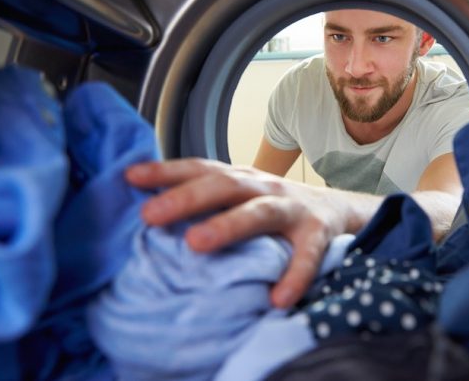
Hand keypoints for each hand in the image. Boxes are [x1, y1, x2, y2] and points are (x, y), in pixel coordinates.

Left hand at [125, 158, 364, 307]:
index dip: (166, 171)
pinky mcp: (318, 233)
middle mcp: (264, 187)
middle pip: (223, 186)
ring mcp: (293, 208)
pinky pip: (307, 256)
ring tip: (196, 244)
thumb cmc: (276, 206)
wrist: (338, 210)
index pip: (200, 169)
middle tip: (150, 214)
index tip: (130, 177)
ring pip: (260, 212)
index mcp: (241, 178)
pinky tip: (278, 298)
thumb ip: (206, 199)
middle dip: (186, 197)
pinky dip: (294, 276)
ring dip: (229, 225)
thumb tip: (147, 210)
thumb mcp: (242, 195)